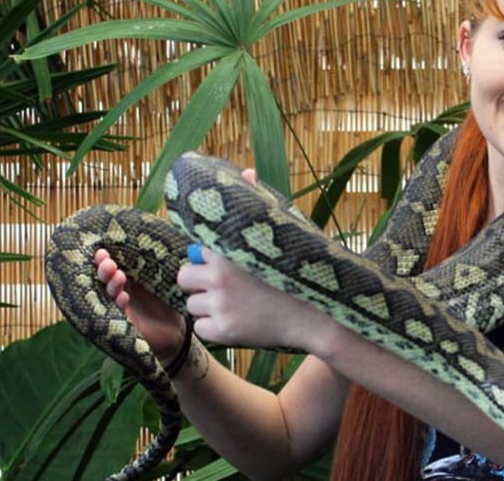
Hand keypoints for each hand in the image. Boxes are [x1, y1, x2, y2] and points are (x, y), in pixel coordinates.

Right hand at [94, 249, 185, 361]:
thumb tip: (158, 241)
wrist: (176, 332)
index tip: (102, 250)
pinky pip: (117, 311)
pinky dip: (119, 302)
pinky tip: (124, 297)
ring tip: (118, 276)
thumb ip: (158, 265)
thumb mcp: (164, 280)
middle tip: (107, 262)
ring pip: (108, 293)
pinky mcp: (124, 321)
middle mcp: (121, 289)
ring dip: (111, 284)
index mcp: (128, 276)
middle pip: (105, 278)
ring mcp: (120, 305)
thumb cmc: (169, 301)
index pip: (113, 264)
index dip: (105, 258)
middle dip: (104, 269)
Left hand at [176, 168, 332, 350]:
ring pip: (192, 305)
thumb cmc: (301, 271)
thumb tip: (248, 171)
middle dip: (200, 283)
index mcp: (229, 249)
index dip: (208, 258)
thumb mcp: (283, 232)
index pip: (194, 251)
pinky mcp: (224, 332)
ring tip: (239, 305)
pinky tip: (240, 321)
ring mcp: (221, 306)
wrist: (319, 317)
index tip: (224, 263)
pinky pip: (201, 328)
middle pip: (184, 277)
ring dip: (209, 306)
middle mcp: (219, 277)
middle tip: (227, 287)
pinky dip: (216, 328)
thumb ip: (258, 202)